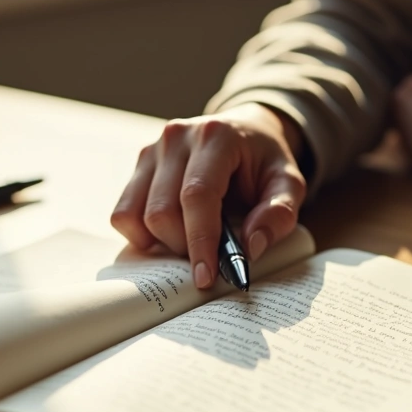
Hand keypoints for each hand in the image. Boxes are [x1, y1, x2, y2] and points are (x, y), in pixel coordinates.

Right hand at [110, 103, 306, 288]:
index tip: (206, 278)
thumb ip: (279, 214)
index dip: (199, 241)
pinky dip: (142, 236)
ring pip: (137, 216)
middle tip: (210, 256)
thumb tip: (251, 247)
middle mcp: (176, 138)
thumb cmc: (264, 163)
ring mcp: (151, 150)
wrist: (245, 133)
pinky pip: (123, 214)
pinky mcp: (138, 166)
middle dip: (184, 247)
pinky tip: (169, 235)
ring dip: (162, 244)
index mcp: (216, 136)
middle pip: (162, 211)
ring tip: (192, 241)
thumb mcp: (288, 184)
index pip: (197, 195)